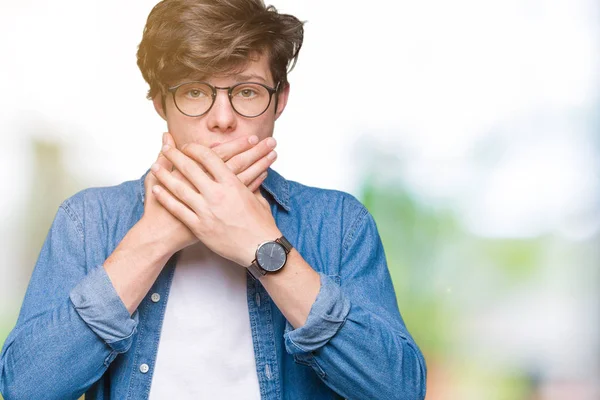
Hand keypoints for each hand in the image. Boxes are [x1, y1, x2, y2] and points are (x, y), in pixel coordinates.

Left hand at [150, 142, 281, 266]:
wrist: (261, 249)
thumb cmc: (262, 225)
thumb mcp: (258, 198)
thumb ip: (250, 185)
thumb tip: (251, 176)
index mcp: (232, 183)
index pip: (209, 157)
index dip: (195, 149)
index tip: (187, 147)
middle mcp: (217, 194)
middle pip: (190, 168)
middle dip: (175, 156)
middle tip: (166, 149)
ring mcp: (206, 211)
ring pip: (179, 188)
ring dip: (164, 175)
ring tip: (154, 166)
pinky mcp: (199, 227)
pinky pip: (178, 210)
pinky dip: (165, 198)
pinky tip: (156, 190)